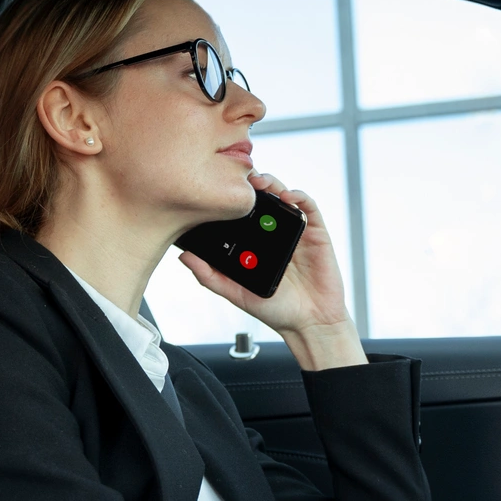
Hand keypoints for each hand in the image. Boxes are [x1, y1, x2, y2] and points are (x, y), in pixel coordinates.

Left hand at [177, 171, 365, 370]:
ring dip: (271, 183)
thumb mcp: (236, 294)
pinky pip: (308, 207)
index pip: (239, 211)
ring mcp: (295, 230)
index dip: (230, 196)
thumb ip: (210, 276)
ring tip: (259, 183)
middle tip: (238, 178)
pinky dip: (298, 196)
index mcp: (254, 242)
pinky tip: (287, 197)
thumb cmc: (275, 310)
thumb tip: (184, 257)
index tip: (215, 186)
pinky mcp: (316, 232)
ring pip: (282, 195)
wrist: (310, 322)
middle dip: (249, 182)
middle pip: (260, 197)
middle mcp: (273, 232)